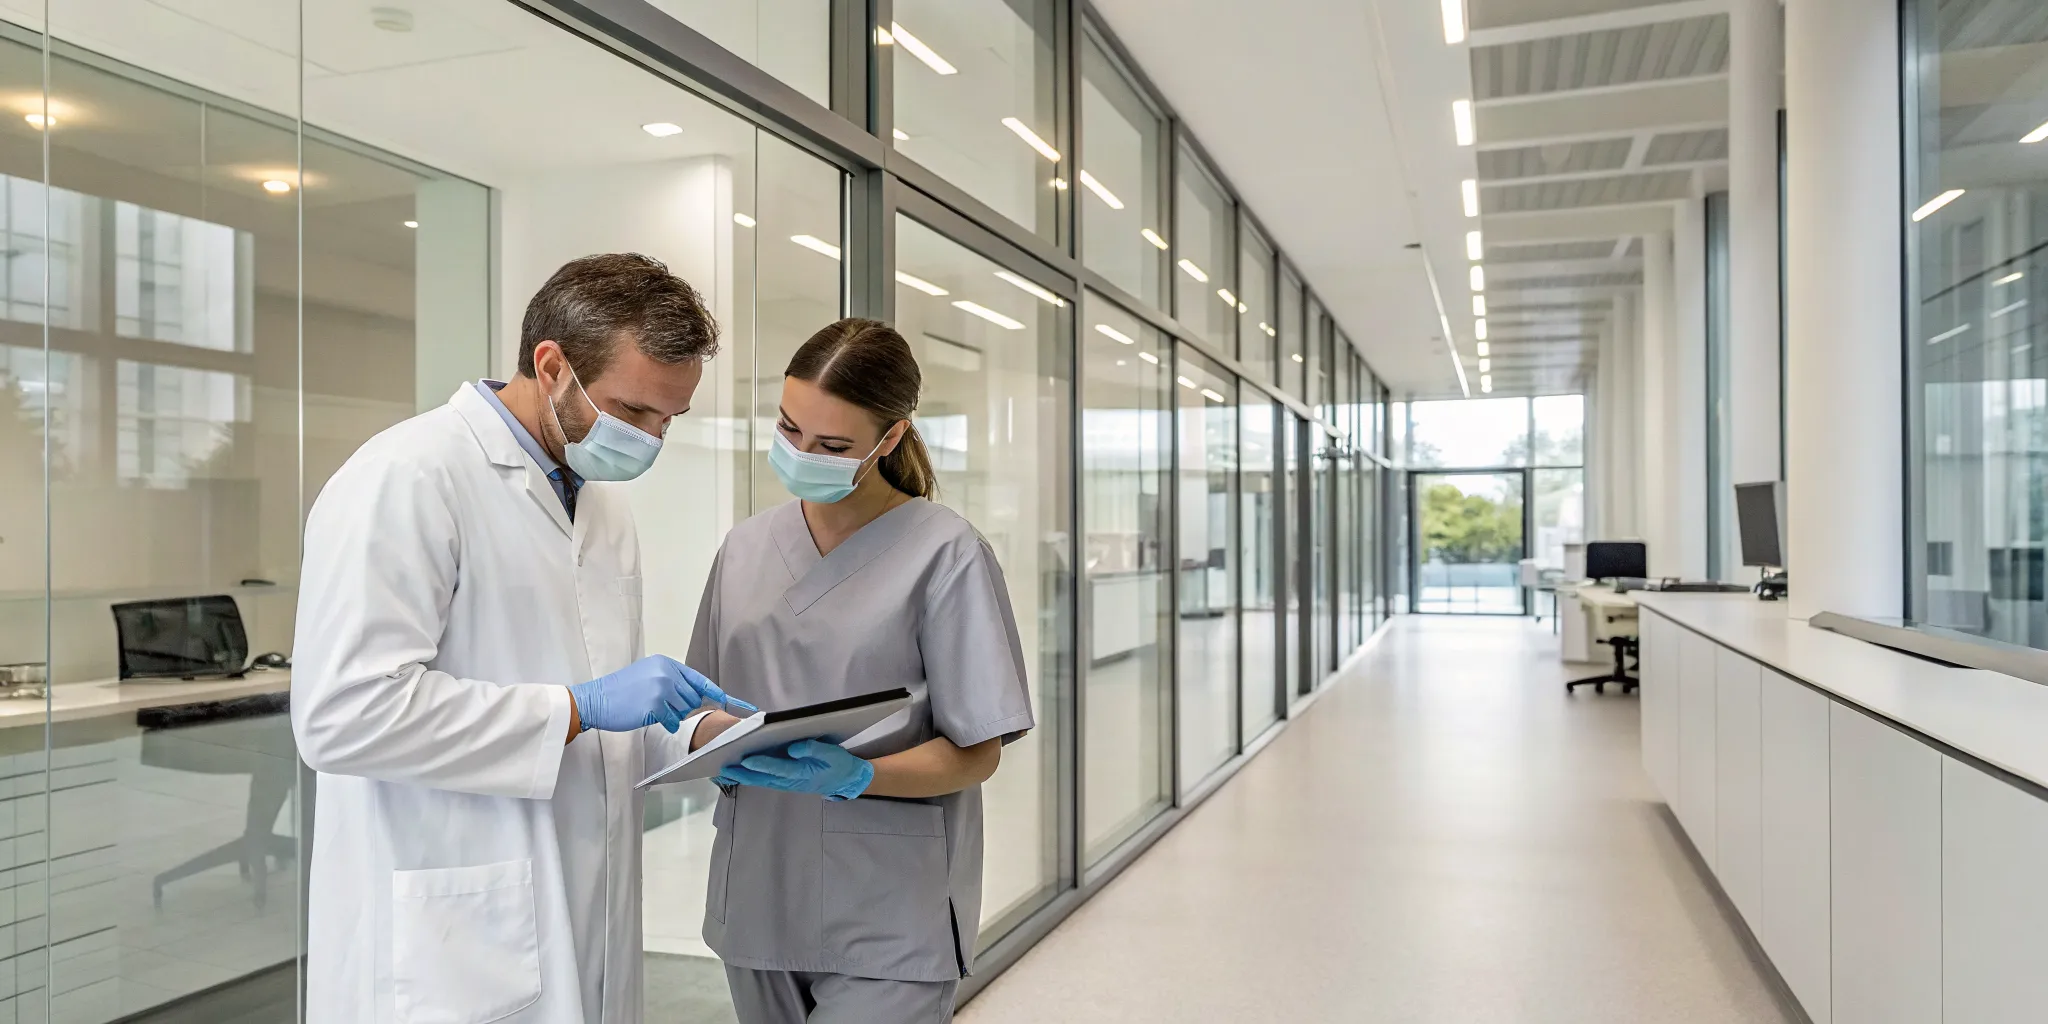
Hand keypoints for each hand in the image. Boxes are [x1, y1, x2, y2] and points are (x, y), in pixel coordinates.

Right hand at [568, 656, 756, 733]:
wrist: (596, 699)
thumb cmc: (621, 692)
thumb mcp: (648, 676)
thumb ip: (672, 683)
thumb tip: (696, 698)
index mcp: (666, 663)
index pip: (698, 679)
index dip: (716, 692)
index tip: (736, 703)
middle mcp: (667, 671)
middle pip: (693, 697)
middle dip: (682, 707)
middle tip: (658, 706)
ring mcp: (662, 687)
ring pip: (684, 709)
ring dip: (671, 715)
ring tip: (649, 708)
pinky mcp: (656, 704)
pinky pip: (672, 720)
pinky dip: (665, 723)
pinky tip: (648, 716)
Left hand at [716, 738, 873, 800]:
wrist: (845, 781)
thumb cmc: (839, 764)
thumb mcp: (833, 754)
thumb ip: (815, 749)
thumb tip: (793, 748)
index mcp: (803, 772)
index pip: (780, 768)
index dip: (763, 764)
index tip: (747, 759)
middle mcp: (792, 780)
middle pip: (764, 778)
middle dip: (744, 773)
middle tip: (725, 768)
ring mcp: (788, 782)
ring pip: (762, 781)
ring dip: (744, 776)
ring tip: (725, 770)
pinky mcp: (786, 781)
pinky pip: (765, 780)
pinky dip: (751, 777)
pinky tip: (739, 772)